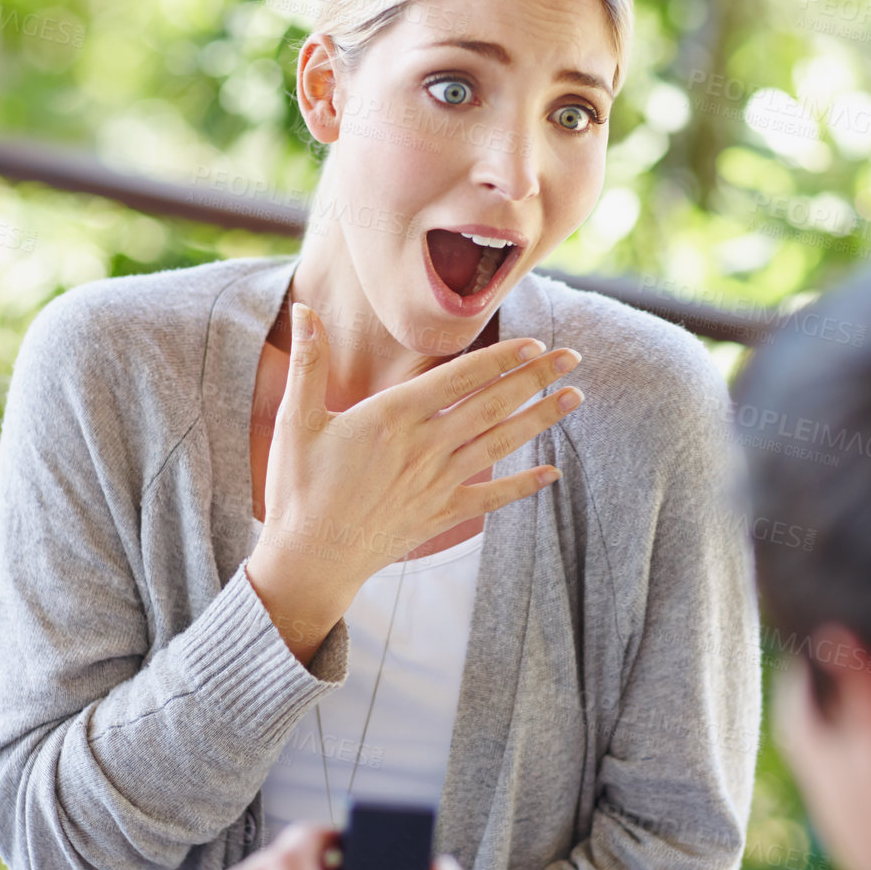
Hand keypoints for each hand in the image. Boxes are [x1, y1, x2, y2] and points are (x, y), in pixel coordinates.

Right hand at [245, 303, 581, 659]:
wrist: (309, 560)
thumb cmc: (299, 488)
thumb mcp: (296, 420)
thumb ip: (308, 362)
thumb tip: (303, 309)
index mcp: (391, 417)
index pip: (458, 378)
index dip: (499, 359)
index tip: (533, 343)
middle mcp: (424, 447)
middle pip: (491, 405)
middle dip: (535, 379)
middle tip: (572, 358)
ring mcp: (436, 483)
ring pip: (499, 444)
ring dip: (539, 419)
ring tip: (573, 398)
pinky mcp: (440, 515)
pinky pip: (491, 498)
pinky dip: (523, 485)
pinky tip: (552, 474)